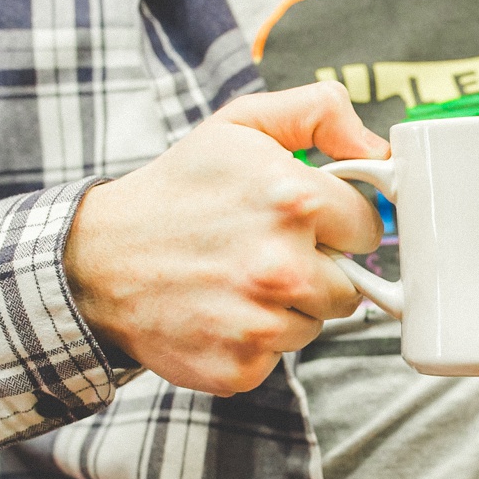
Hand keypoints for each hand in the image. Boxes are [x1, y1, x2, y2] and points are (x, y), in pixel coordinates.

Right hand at [64, 82, 388, 396]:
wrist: (99, 261)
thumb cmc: (177, 192)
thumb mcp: (241, 124)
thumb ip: (318, 113)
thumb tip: (378, 146)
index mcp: (294, 200)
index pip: (369, 227)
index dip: (339, 222)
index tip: (307, 220)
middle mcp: (282, 265)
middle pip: (351, 283)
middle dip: (320, 268)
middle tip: (267, 249)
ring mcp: (261, 322)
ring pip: (318, 323)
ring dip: (290, 306)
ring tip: (240, 277)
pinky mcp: (241, 366)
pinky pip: (281, 355)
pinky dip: (258, 338)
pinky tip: (223, 309)